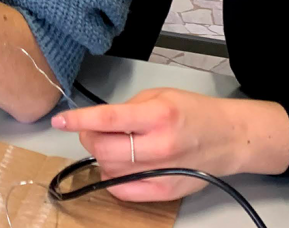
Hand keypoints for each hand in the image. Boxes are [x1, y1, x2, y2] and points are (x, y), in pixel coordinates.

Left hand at [51, 89, 288, 201]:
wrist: (228, 138)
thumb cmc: (193, 112)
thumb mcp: (160, 96)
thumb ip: (127, 109)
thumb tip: (97, 123)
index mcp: (158, 116)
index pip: (108, 120)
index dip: (79, 120)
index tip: (60, 120)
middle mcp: (159, 146)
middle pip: (104, 149)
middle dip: (89, 138)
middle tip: (93, 131)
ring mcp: (162, 172)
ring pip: (110, 170)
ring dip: (101, 158)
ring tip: (114, 146)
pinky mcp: (164, 192)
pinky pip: (123, 191)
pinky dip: (113, 178)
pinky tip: (121, 165)